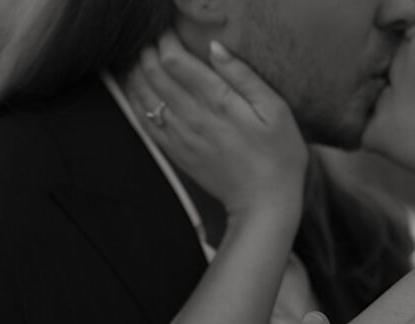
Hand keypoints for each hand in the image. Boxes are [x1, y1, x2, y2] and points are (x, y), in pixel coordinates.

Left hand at [127, 32, 307, 219]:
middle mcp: (192, 117)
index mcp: (217, 101)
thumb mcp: (276, 110)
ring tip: (141, 56)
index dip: (165, 38)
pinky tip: (137, 87)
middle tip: (151, 37)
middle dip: (147, 49)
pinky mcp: (175, 152)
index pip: (174, 59)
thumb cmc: (278, 156)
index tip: (170, 29)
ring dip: (137, 70)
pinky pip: (144, 121)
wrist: (264, 203)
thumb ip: (244, 76)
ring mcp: (180, 136)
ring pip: (143, 94)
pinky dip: (135, 99)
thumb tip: (216, 48)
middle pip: (152, 72)